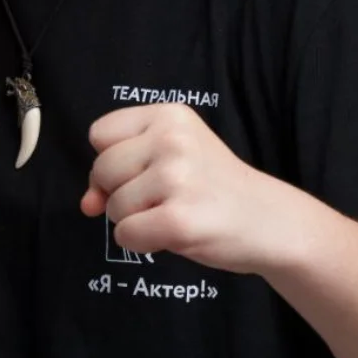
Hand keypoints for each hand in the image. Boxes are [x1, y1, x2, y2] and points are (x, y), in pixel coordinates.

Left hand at [80, 102, 283, 275]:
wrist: (269, 221)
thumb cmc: (214, 188)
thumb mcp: (172, 159)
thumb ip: (121, 171)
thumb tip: (87, 203)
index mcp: (169, 115)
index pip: (100, 134)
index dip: (112, 160)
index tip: (142, 173)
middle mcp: (172, 139)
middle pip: (102, 169)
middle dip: (121, 192)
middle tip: (164, 197)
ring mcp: (176, 178)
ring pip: (113, 206)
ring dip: (135, 219)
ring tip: (175, 211)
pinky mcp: (178, 219)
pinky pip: (125, 235)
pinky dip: (142, 242)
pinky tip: (174, 233)